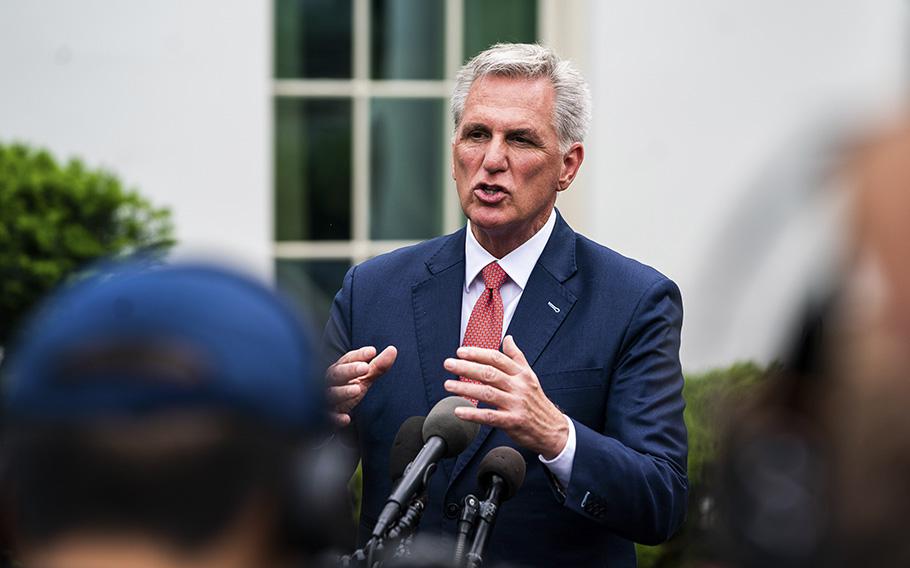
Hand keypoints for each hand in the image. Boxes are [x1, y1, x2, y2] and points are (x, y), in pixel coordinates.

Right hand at [327, 345, 396, 426]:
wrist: (332, 411)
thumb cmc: (349, 388)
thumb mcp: (364, 377)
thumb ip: (378, 365)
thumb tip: (393, 349)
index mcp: (340, 369)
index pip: (348, 359)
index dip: (359, 355)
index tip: (372, 351)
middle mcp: (332, 382)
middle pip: (337, 374)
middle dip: (350, 370)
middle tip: (365, 367)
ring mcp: (328, 398)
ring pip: (332, 394)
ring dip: (344, 391)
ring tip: (357, 389)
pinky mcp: (328, 416)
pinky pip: (330, 417)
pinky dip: (337, 418)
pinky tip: (346, 418)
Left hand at [442, 335, 567, 458]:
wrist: (552, 429)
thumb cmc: (537, 401)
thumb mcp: (530, 376)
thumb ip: (517, 357)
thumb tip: (508, 339)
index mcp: (521, 374)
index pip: (496, 358)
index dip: (477, 354)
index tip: (460, 352)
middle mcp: (518, 386)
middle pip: (489, 373)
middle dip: (466, 367)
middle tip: (449, 364)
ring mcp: (516, 404)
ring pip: (487, 392)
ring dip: (465, 388)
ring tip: (448, 385)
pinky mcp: (513, 422)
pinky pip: (490, 416)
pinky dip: (473, 414)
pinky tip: (459, 411)